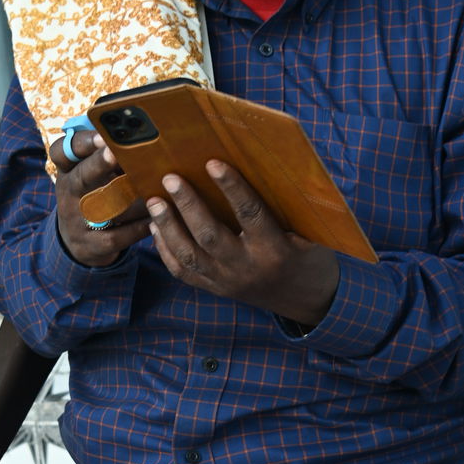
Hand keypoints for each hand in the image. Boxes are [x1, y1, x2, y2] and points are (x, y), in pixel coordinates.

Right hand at [48, 130, 150, 269]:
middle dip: (99, 164)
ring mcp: (77, 221)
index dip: (82, 143)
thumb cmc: (95, 195)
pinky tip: (156, 219)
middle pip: (81, 177)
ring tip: (154, 188)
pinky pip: (118, 236)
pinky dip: (139, 227)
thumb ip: (109, 156)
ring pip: (104, 208)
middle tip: (116, 153)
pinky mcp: (91, 245)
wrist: (80, 241)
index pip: (62, 151)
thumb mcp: (91, 174)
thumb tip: (144, 134)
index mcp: (68, 171)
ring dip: (131, 199)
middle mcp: (68, 194)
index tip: (102, 135)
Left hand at [146, 162, 339, 326]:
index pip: (249, 214)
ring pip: (189, 255)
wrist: (305, 300)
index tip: (213, 163)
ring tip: (154, 201)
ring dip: (168, 227)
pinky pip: (183, 272)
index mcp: (274, 249)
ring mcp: (227, 282)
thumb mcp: (309, 232)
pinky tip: (155, 227)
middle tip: (170, 179)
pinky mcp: (215, 289)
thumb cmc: (308, 255)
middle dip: (187, 205)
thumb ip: (286, 207)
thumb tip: (264, 165)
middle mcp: (247, 268)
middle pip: (210, 235)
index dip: (231, 187)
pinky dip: (165, 250)